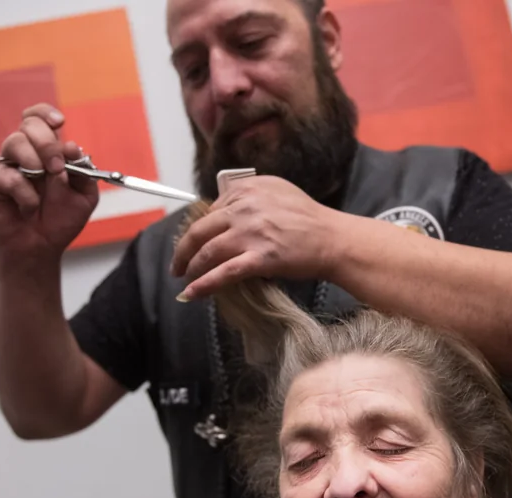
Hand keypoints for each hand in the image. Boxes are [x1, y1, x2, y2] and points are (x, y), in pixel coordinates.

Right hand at [0, 103, 98, 263]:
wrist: (41, 248)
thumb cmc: (59, 220)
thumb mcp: (84, 197)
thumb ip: (84, 172)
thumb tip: (71, 147)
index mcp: (45, 150)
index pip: (38, 117)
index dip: (46, 113)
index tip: (60, 122)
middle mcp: (24, 153)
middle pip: (29, 125)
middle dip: (47, 143)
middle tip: (58, 168)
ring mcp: (7, 166)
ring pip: (14, 142)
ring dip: (35, 160)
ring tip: (44, 179)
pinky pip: (8, 176)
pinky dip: (25, 192)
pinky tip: (30, 206)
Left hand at [171, 176, 346, 299]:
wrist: (333, 239)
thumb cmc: (309, 219)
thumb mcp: (278, 191)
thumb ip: (250, 196)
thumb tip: (224, 211)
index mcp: (248, 190)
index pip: (212, 210)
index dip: (200, 229)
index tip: (195, 242)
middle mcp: (246, 208)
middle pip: (200, 230)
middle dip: (183, 251)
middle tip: (177, 265)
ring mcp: (252, 233)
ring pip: (207, 252)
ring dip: (190, 268)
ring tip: (185, 279)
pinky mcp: (260, 258)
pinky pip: (224, 273)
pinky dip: (203, 285)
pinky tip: (191, 293)